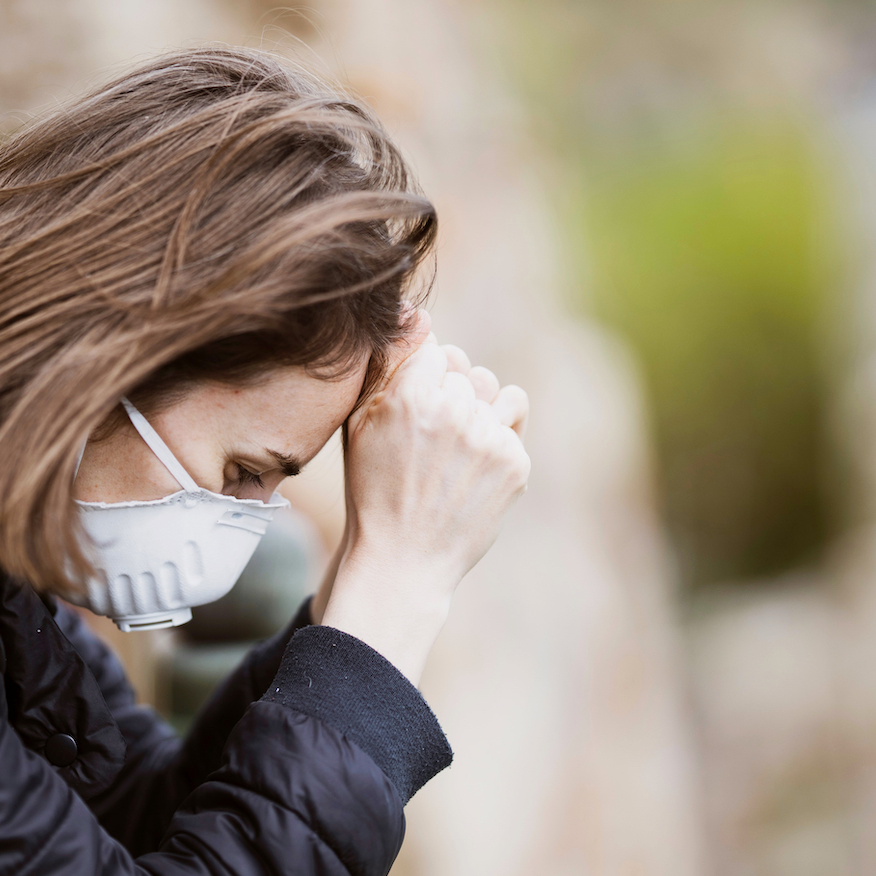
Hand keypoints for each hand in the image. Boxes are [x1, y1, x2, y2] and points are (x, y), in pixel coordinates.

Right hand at [319, 311, 529, 682]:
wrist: (403, 561)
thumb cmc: (373, 491)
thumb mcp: (360, 425)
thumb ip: (387, 365)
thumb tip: (419, 313)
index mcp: (410, 396)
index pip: (435, 350)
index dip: (423, 380)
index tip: (413, 414)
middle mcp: (453, 411)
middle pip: (465, 371)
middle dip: (451, 397)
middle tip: (429, 444)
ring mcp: (489, 439)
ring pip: (495, 392)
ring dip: (479, 412)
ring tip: (454, 453)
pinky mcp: (515, 464)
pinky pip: (514, 421)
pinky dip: (497, 441)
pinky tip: (470, 471)